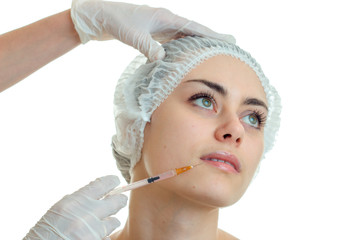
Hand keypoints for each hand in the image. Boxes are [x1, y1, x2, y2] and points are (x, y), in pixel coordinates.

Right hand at [24, 175, 126, 239]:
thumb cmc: (46, 230)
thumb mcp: (60, 208)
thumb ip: (81, 200)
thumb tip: (102, 191)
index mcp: (76, 201)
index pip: (104, 184)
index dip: (113, 181)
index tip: (115, 181)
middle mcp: (87, 214)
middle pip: (118, 201)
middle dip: (119, 201)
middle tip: (118, 201)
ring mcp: (93, 231)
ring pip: (114, 221)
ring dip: (108, 223)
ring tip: (96, 225)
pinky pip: (107, 237)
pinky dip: (102, 237)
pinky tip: (90, 237)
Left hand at [71, 0, 235, 60]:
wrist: (100, 16)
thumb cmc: (116, 22)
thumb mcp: (133, 35)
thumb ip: (148, 46)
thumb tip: (162, 59)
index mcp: (164, 18)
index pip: (194, 26)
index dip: (211, 34)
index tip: (228, 38)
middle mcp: (165, 20)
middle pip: (193, 29)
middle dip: (210, 37)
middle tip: (227, 44)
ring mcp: (159, 25)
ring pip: (184, 35)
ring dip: (197, 42)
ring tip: (211, 49)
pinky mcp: (152, 32)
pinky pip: (172, 39)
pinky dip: (182, 46)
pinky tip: (185, 53)